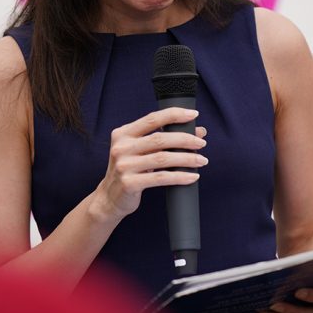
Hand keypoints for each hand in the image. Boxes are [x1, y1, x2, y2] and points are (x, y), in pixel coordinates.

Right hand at [93, 108, 207, 221]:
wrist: (110, 198)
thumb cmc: (131, 170)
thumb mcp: (142, 151)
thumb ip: (165, 139)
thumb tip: (198, 131)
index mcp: (123, 133)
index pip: (152, 119)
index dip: (174, 115)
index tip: (193, 114)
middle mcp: (121, 147)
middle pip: (160, 139)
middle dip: (185, 139)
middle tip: (201, 143)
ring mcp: (124, 165)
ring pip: (163, 158)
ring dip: (187, 158)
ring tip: (202, 160)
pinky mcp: (129, 183)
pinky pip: (161, 178)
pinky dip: (180, 176)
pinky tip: (192, 176)